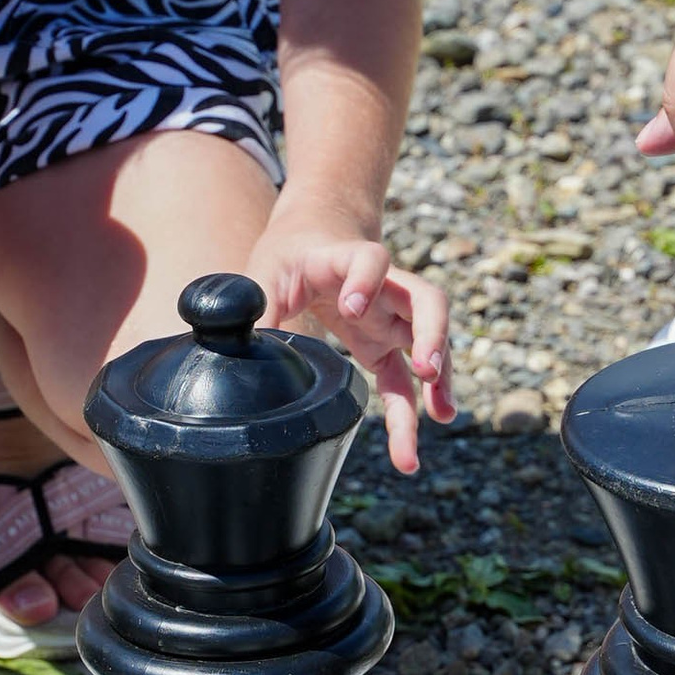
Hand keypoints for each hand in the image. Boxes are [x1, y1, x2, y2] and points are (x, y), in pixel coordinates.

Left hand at [251, 207, 453, 471]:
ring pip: (428, 343)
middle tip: (426, 370)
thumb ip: (256, 307)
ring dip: (440, 379)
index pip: (372, 259)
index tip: (352, 308)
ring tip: (441, 416)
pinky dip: (415, 406)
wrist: (316, 234)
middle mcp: (383, 288)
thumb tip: (233, 349)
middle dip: (433, 335)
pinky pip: (405, 379)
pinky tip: (418, 440)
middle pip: (427, 301)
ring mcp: (390, 317)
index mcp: (347, 259)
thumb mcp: (265, 271)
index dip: (366, 279)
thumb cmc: (291, 252)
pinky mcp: (384, 344)